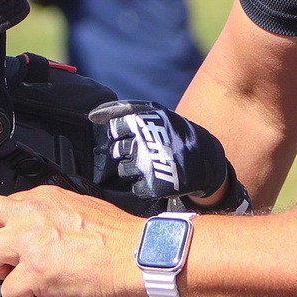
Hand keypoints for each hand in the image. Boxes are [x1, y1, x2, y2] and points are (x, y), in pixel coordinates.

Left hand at [0, 187, 149, 296]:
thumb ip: (49, 216)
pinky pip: (8, 291)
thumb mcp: (79, 209)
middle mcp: (31, 213)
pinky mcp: (36, 272)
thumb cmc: (121, 240)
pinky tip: (44, 295)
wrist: (142, 256)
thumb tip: (31, 231)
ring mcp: (30, 242)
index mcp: (42, 198)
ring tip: (22, 278)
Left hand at [91, 102, 236, 205]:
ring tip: (151, 164)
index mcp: (142, 122)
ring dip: (133, 168)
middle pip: (116, 150)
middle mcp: (142, 143)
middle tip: (144, 150)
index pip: (115, 128)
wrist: (203, 157)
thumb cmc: (173, 131)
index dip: (121, 133)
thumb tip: (93, 115)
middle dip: (127, 152)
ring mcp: (147, 165)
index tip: (132, 135)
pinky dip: (144, 184)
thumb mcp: (155, 111)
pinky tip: (156, 176)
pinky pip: (135, 187)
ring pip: (122, 170)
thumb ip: (123, 109)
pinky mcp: (152, 185)